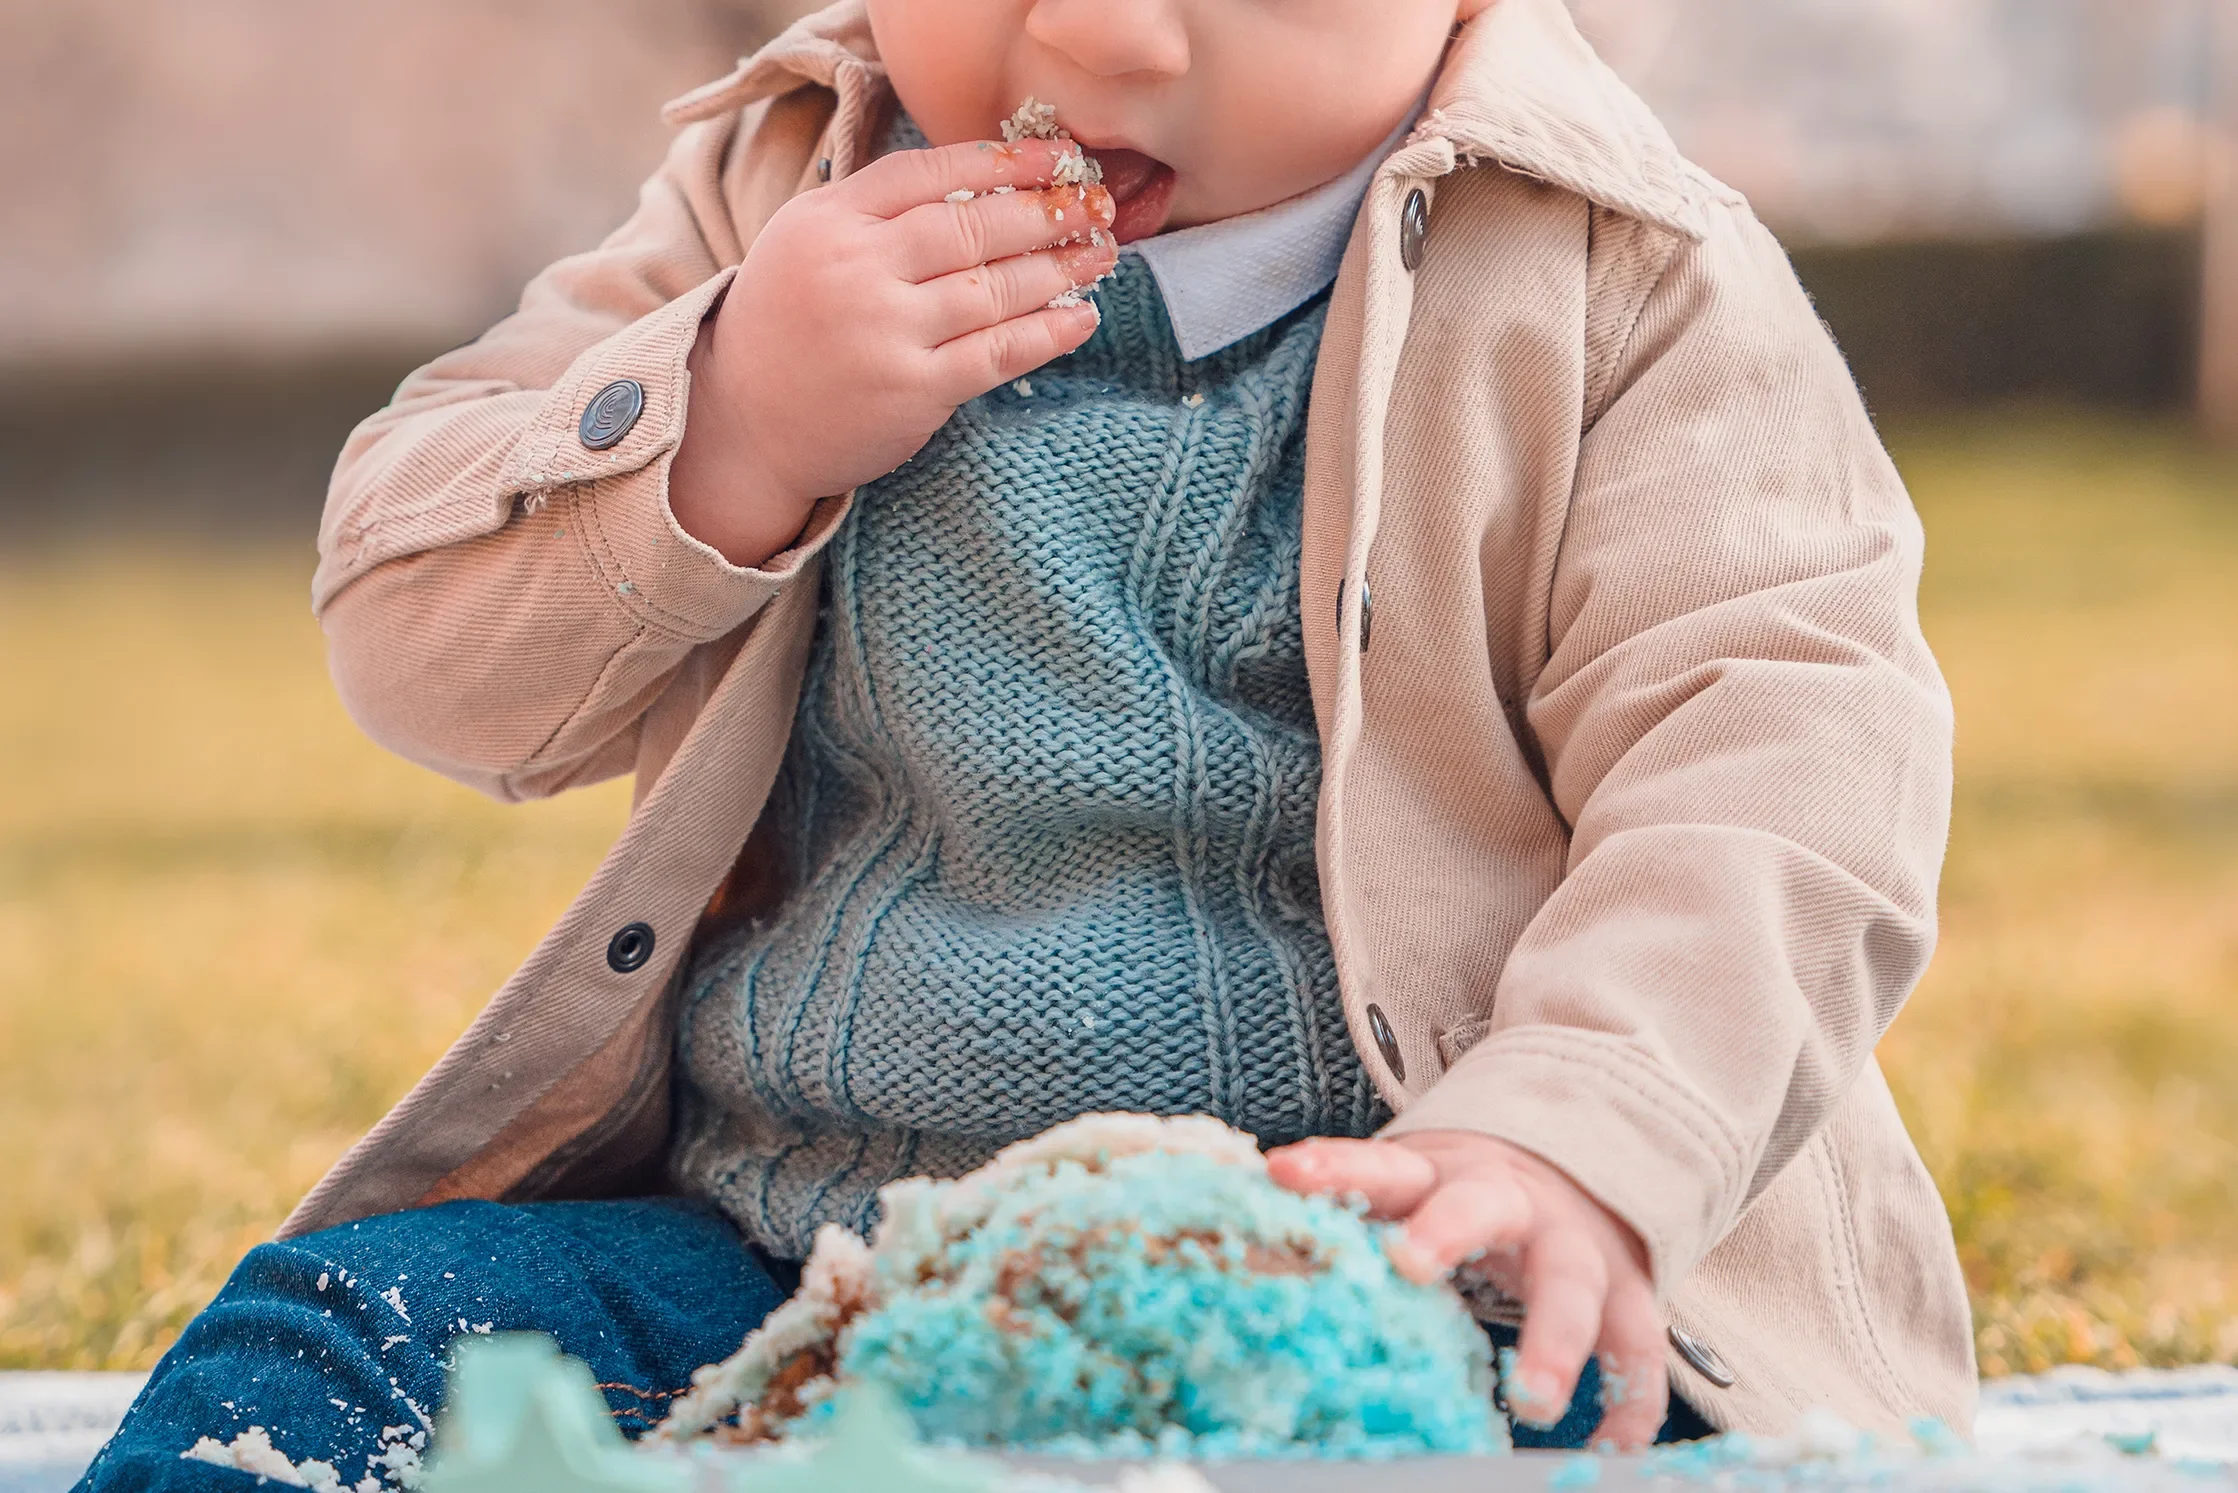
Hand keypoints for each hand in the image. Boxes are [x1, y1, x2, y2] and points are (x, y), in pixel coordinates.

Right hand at [669, 137, 1118, 567]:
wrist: (743, 421)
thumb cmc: (788, 324)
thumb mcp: (806, 240)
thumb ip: (876, 208)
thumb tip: (981, 177)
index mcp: (829, 221)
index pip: (929, 173)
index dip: (1001, 161)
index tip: (1055, 155)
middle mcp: (856, 270)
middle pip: (971, 225)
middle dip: (1044, 211)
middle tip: (1093, 202)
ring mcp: (886, 333)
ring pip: (993, 288)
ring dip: (1058, 268)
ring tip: (1100, 254)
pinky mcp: (913, 391)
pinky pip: (996, 353)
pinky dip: (1046, 333)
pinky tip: (1082, 317)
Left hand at [1266, 1130, 1667, 1449]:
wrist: (1575, 1165)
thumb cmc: (1458, 1196)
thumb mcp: (1406, 1191)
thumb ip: (1344, 1215)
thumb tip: (1239, 1238)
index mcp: (1439, 1174)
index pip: (1380, 1165)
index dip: (1333, 1168)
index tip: (1282, 1174)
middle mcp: (1509, 1200)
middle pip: (1480, 1205)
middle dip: (1445, 1232)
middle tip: (1406, 1266)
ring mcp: (1574, 1246)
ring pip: (1572, 1286)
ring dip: (1555, 1343)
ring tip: (1530, 1404)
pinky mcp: (1627, 1292)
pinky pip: (1637, 1347)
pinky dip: (1629, 1401)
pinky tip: (1608, 1454)